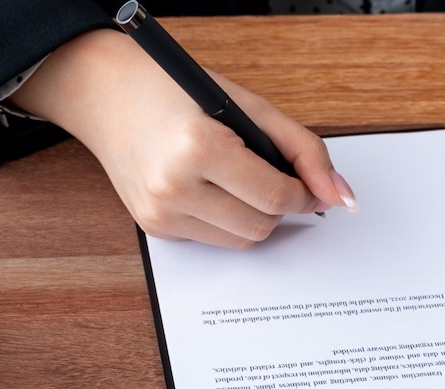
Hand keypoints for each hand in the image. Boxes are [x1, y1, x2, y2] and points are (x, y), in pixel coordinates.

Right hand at [10, 30, 353, 248]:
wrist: (106, 95)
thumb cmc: (174, 92)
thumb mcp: (247, 106)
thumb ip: (302, 149)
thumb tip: (338, 195)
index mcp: (199, 146)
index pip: (274, 196)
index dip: (302, 195)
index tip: (308, 187)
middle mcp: (174, 185)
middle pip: (260, 226)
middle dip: (277, 207)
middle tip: (271, 179)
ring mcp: (160, 212)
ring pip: (239, 241)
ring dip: (252, 217)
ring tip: (238, 180)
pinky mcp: (153, 228)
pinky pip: (211, 239)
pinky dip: (222, 219)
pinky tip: (206, 187)